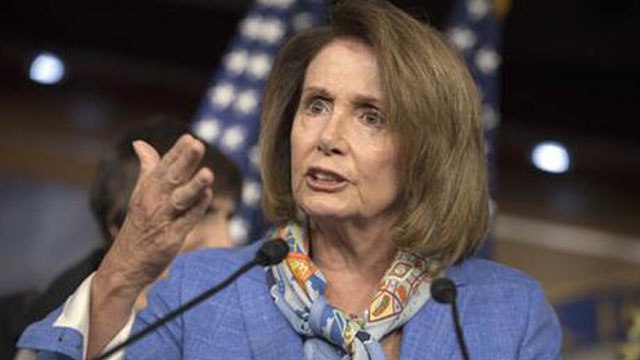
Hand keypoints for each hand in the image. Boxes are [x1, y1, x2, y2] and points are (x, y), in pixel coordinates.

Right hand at [97, 134, 213, 290]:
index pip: (164, 165)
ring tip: (208, 173)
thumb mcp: (140, 192)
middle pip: (172, 177)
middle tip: (197, 145)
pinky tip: (207, 197)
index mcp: (148, 188)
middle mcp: (154, 201)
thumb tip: (140, 143)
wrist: (126, 263)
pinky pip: (185, 221)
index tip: (190, 137)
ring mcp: (162, 220)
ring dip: (194, 186)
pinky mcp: (170, 239)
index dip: (177, 152)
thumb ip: (147, 167)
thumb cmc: (139, 224)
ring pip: (180, 199)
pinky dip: (196, 210)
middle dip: (185, 161)